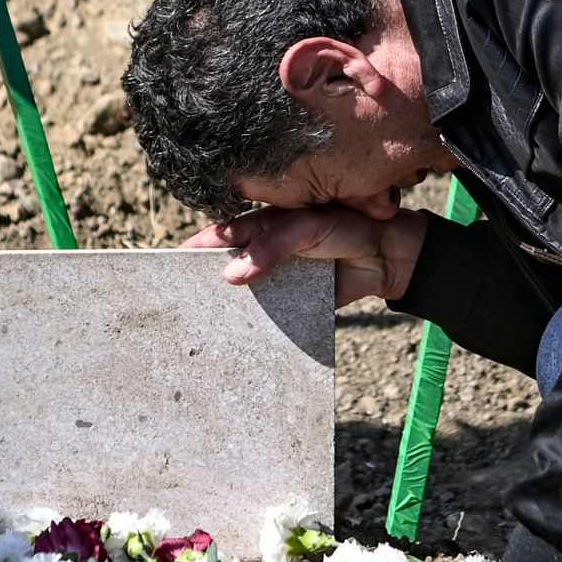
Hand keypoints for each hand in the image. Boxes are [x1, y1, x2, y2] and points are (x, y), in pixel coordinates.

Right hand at [184, 205, 427, 305]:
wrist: (386, 256)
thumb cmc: (347, 227)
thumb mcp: (306, 228)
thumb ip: (271, 246)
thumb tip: (232, 275)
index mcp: (266, 224)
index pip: (225, 235)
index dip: (199, 246)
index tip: (175, 260)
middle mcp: (267, 251)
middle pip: (229, 266)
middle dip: (206, 279)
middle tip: (180, 297)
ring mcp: (279, 277)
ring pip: (247, 293)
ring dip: (229, 305)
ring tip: (200, 322)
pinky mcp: (293, 301)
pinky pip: (270, 313)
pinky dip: (256, 323)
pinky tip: (238, 337)